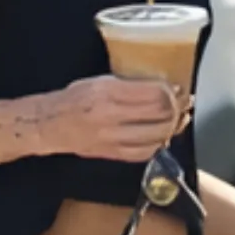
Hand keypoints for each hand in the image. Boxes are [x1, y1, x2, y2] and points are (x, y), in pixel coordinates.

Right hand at [36, 75, 186, 161]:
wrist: (50, 125)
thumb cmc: (74, 98)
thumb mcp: (100, 80)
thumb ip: (128, 84)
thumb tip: (159, 86)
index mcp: (108, 93)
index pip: (153, 94)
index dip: (171, 91)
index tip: (177, 87)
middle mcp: (111, 117)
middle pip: (159, 115)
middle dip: (178, 108)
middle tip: (184, 102)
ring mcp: (112, 139)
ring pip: (156, 136)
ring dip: (172, 127)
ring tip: (179, 118)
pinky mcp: (111, 154)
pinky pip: (144, 153)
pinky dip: (158, 144)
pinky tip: (162, 136)